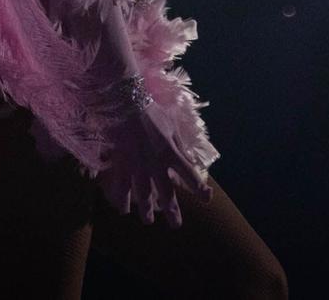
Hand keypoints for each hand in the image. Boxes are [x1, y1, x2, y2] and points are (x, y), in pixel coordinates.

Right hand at [95, 100, 211, 226]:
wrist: (125, 102)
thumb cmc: (151, 113)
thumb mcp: (172, 127)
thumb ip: (181, 147)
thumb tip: (191, 163)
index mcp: (171, 152)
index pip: (190, 175)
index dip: (199, 188)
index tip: (207, 198)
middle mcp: (157, 164)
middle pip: (166, 194)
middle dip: (172, 212)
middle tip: (176, 225)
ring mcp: (138, 167)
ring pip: (144, 196)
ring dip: (147, 211)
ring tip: (148, 221)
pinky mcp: (121, 165)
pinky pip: (122, 188)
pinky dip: (122, 201)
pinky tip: (123, 210)